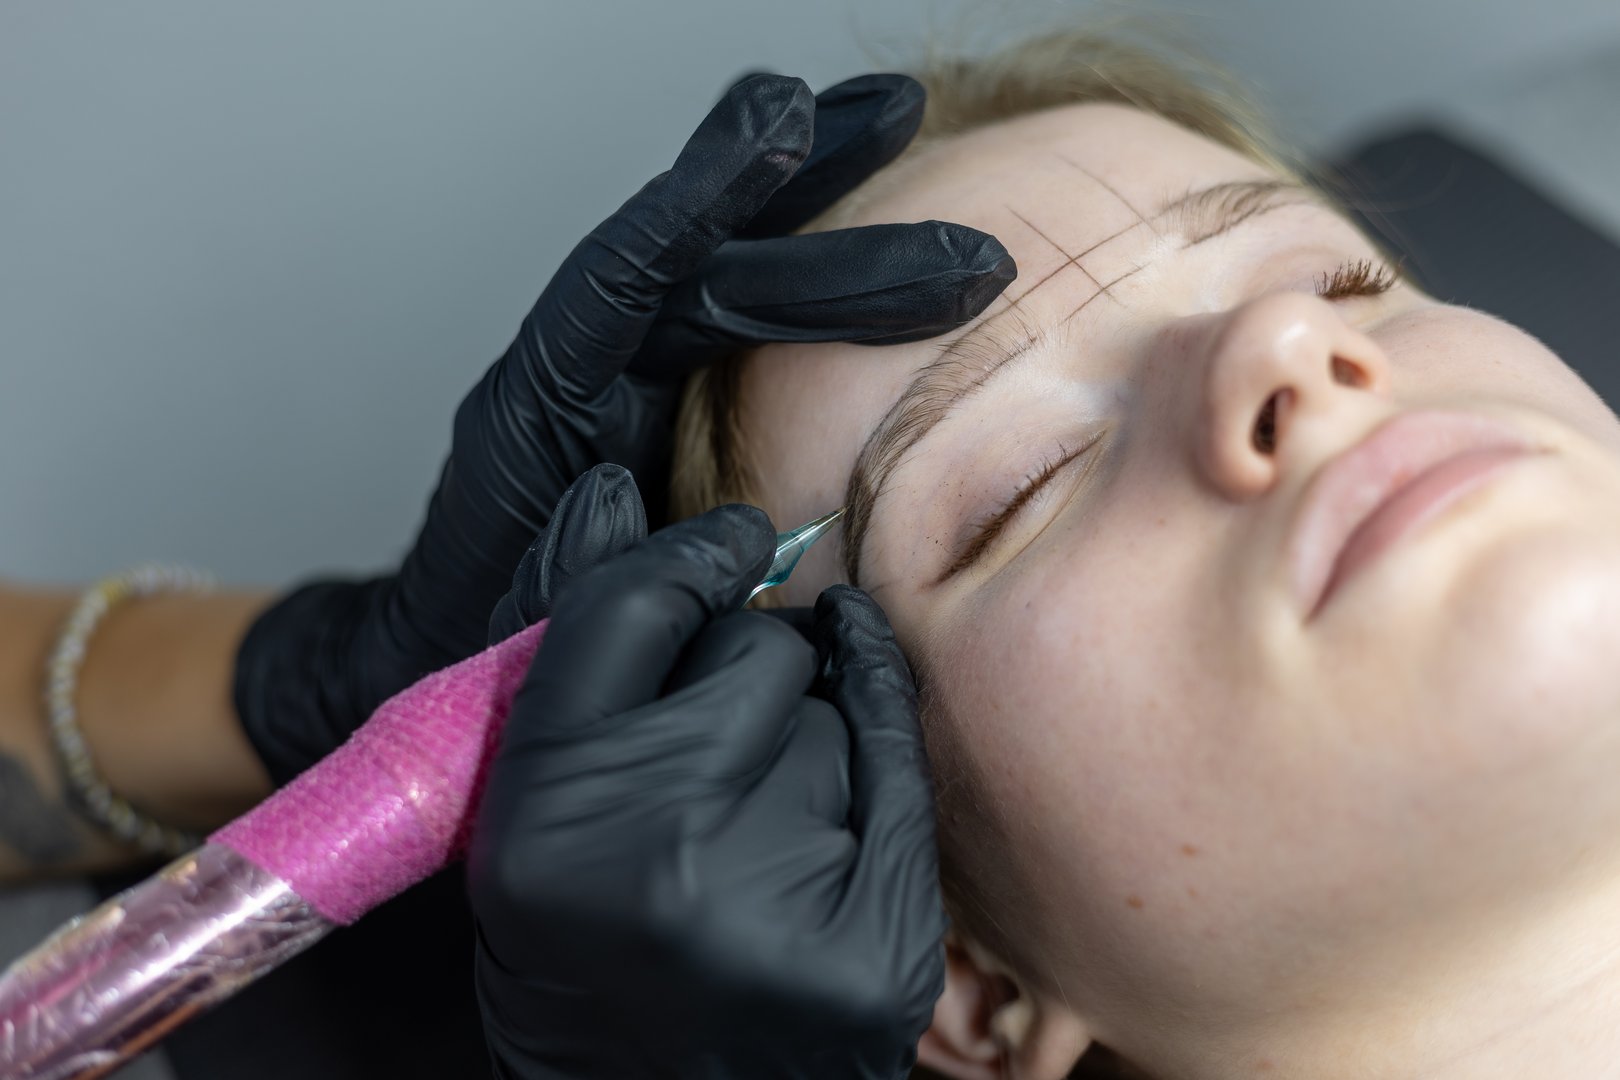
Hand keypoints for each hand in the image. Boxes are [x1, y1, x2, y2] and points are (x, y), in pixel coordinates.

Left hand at [232, 72, 1013, 783]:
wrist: (450, 663)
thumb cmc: (484, 655)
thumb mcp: (524, 628)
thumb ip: (578, 561)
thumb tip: (633, 488)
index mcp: (539, 407)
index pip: (627, 279)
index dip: (703, 198)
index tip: (784, 123)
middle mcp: (585, 370)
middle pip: (707, 269)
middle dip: (832, 239)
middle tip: (966, 245)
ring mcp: (628, 380)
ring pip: (726, 269)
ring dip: (813, 200)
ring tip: (893, 118)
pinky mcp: (666, 404)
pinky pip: (740, 320)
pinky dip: (809, 269)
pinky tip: (868, 223)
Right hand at [468, 504, 946, 1079]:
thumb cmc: (585, 954)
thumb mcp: (532, 804)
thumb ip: (577, 640)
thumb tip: (612, 489)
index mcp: (544, 815)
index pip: (634, 605)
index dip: (690, 552)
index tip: (730, 541)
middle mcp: (659, 857)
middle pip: (753, 648)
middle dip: (743, 670)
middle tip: (714, 750)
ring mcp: (782, 908)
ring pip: (831, 708)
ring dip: (802, 739)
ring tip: (752, 832)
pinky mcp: (879, 945)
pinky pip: (900, 766)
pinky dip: (874, 749)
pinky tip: (840, 769)